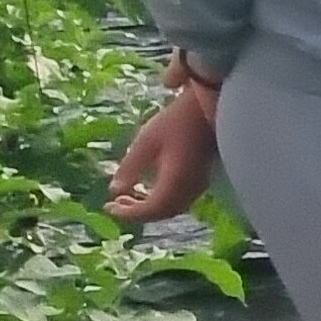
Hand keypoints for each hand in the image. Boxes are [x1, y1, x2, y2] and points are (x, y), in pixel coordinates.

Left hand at [108, 85, 218, 223]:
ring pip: (171, 208)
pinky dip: (161, 199)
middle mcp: (189, 190)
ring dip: (149, 206)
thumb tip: (113, 190)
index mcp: (175, 183)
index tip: (108, 207)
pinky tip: (150, 186)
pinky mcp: (202, 178)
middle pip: (161, 213)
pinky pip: (179, 199)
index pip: (149, 210)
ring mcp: (199, 185)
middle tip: (115, 203)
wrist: (212, 107)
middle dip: (137, 211)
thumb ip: (129, 169)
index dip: (127, 213)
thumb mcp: (146, 142)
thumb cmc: (176, 121)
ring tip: (129, 195)